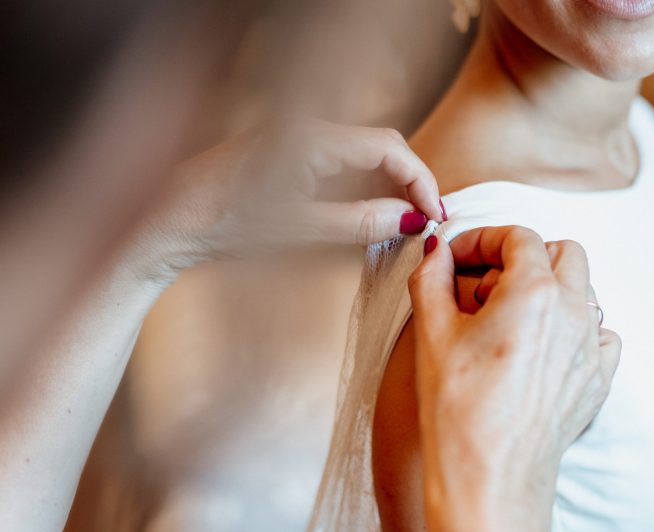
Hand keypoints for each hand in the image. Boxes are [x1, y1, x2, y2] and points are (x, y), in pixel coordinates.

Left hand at [136, 117, 443, 278]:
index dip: (420, 180)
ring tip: (402, 223)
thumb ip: (358, 222)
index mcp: (311, 138)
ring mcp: (298, 140)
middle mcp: (308, 129)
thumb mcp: (298, 228)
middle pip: (381, 146)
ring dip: (388, 185)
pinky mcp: (291, 155)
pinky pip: (342, 163)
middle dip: (409, 181)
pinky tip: (368, 214)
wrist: (167, 222)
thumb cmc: (222, 224)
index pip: (389, 147)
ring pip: (363, 155)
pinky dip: (364, 186)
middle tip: (423, 221)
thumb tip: (411, 219)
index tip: (434, 215)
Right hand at [408, 226, 620, 531]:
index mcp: (535, 292)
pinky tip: (540, 348)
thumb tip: (437, 252)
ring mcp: (591, 346)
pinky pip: (600, 333)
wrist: (489, 475)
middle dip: (522, 258)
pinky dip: (573, 327)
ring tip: (507, 321)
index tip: (458, 259)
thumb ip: (432, 276)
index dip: (481, 240)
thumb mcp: (432, 330)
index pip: (516, 237)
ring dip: (548, 290)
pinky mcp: (598, 378)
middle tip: (484, 288)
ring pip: (583, 290)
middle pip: (562, 252)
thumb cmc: (460, 409)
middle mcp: (574, 312)